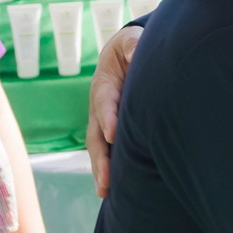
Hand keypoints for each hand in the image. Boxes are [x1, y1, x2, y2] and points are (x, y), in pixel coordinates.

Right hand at [86, 25, 142, 198]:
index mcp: (104, 84)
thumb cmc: (132, 48)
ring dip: (101, 169)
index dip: (108, 117)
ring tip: (105, 191)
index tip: (114, 134)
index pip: (105, 101)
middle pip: (96, 134)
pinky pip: (108, 152)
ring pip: (99, 148)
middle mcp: (99, 107)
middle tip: (107, 179)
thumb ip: (134, 45)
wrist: (126, 55)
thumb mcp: (131, 41)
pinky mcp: (111, 132)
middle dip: (101, 157)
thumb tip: (137, 52)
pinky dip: (108, 170)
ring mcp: (102, 122)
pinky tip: (113, 191)